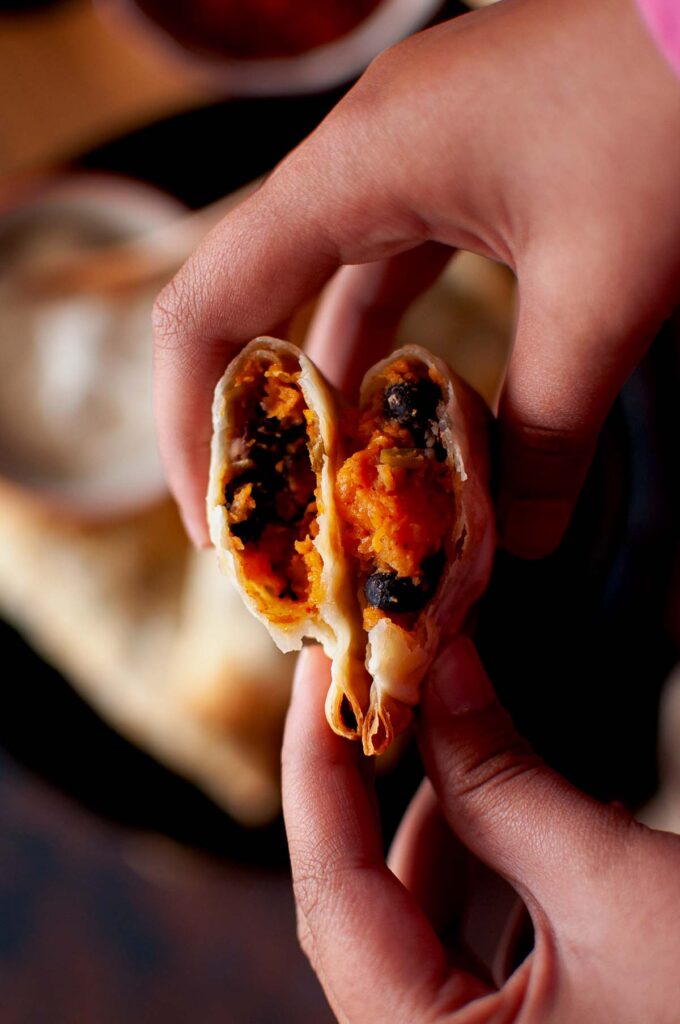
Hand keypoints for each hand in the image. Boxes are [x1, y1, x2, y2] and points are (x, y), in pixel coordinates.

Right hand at [153, 0, 679, 553]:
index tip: (212, 520)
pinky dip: (381, 346)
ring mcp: (404, 157)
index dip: (190, 425)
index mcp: (357, 168)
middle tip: (262, 518)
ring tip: (325, 483)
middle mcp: (358, 157)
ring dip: (318, 388)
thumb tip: (524, 535)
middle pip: (247, 300)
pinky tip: (395, 407)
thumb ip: (553, 425)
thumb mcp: (604, 289)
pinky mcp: (452, 169)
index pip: (210, 305)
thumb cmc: (667, 106)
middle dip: (247, 417)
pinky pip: (386, 270)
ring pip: (320, 290)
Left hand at [282, 640, 679, 1022]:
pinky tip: (522, 813)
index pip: (329, 894)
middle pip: (368, 909)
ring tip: (453, 731)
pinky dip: (492, 875)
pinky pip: (477, 953)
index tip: (319, 669)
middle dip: (379, 787)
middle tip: (386, 687)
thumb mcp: (618, 894)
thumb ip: (507, 784)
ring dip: (442, 825)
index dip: (313, 767)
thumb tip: (441, 672)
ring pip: (423, 928)